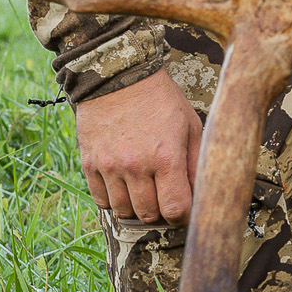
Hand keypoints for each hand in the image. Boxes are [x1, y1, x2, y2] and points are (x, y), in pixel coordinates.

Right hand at [75, 69, 204, 224]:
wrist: (118, 76)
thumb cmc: (160, 99)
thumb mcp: (190, 124)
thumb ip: (196, 162)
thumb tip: (202, 193)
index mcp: (166, 157)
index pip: (175, 209)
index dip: (183, 216)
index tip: (185, 210)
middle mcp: (136, 166)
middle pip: (149, 215)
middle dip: (162, 212)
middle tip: (166, 198)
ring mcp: (109, 167)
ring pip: (124, 211)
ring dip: (137, 208)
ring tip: (146, 191)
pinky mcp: (89, 164)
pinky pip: (102, 200)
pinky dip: (115, 200)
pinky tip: (125, 186)